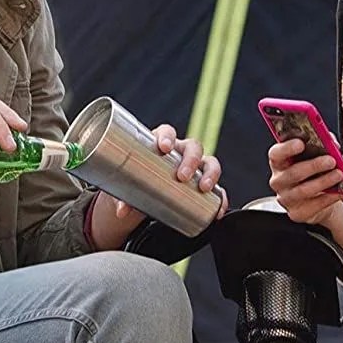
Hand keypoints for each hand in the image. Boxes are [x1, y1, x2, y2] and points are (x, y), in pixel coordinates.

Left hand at [88, 126, 225, 248]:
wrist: (142, 199)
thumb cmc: (134, 184)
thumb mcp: (126, 190)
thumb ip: (123, 198)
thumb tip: (123, 211)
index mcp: (160, 144)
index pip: (167, 132)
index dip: (167, 136)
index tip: (164, 147)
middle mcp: (180, 152)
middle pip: (192, 146)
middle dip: (190, 159)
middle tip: (182, 176)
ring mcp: (194, 168)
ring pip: (209, 163)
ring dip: (210, 173)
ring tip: (204, 188)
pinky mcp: (202, 185)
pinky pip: (217, 189)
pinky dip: (220, 198)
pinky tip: (218, 209)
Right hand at [268, 138, 342, 224]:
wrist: (318, 197)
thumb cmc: (315, 171)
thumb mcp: (317, 154)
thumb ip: (323, 144)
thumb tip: (331, 141)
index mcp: (279, 162)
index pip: (276, 154)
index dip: (286, 148)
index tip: (301, 143)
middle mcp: (278, 181)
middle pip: (293, 173)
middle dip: (313, 166)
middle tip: (331, 160)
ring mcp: (286, 198)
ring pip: (303, 190)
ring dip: (323, 181)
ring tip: (339, 174)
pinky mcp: (297, 213)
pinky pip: (314, 205)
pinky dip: (330, 197)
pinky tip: (342, 191)